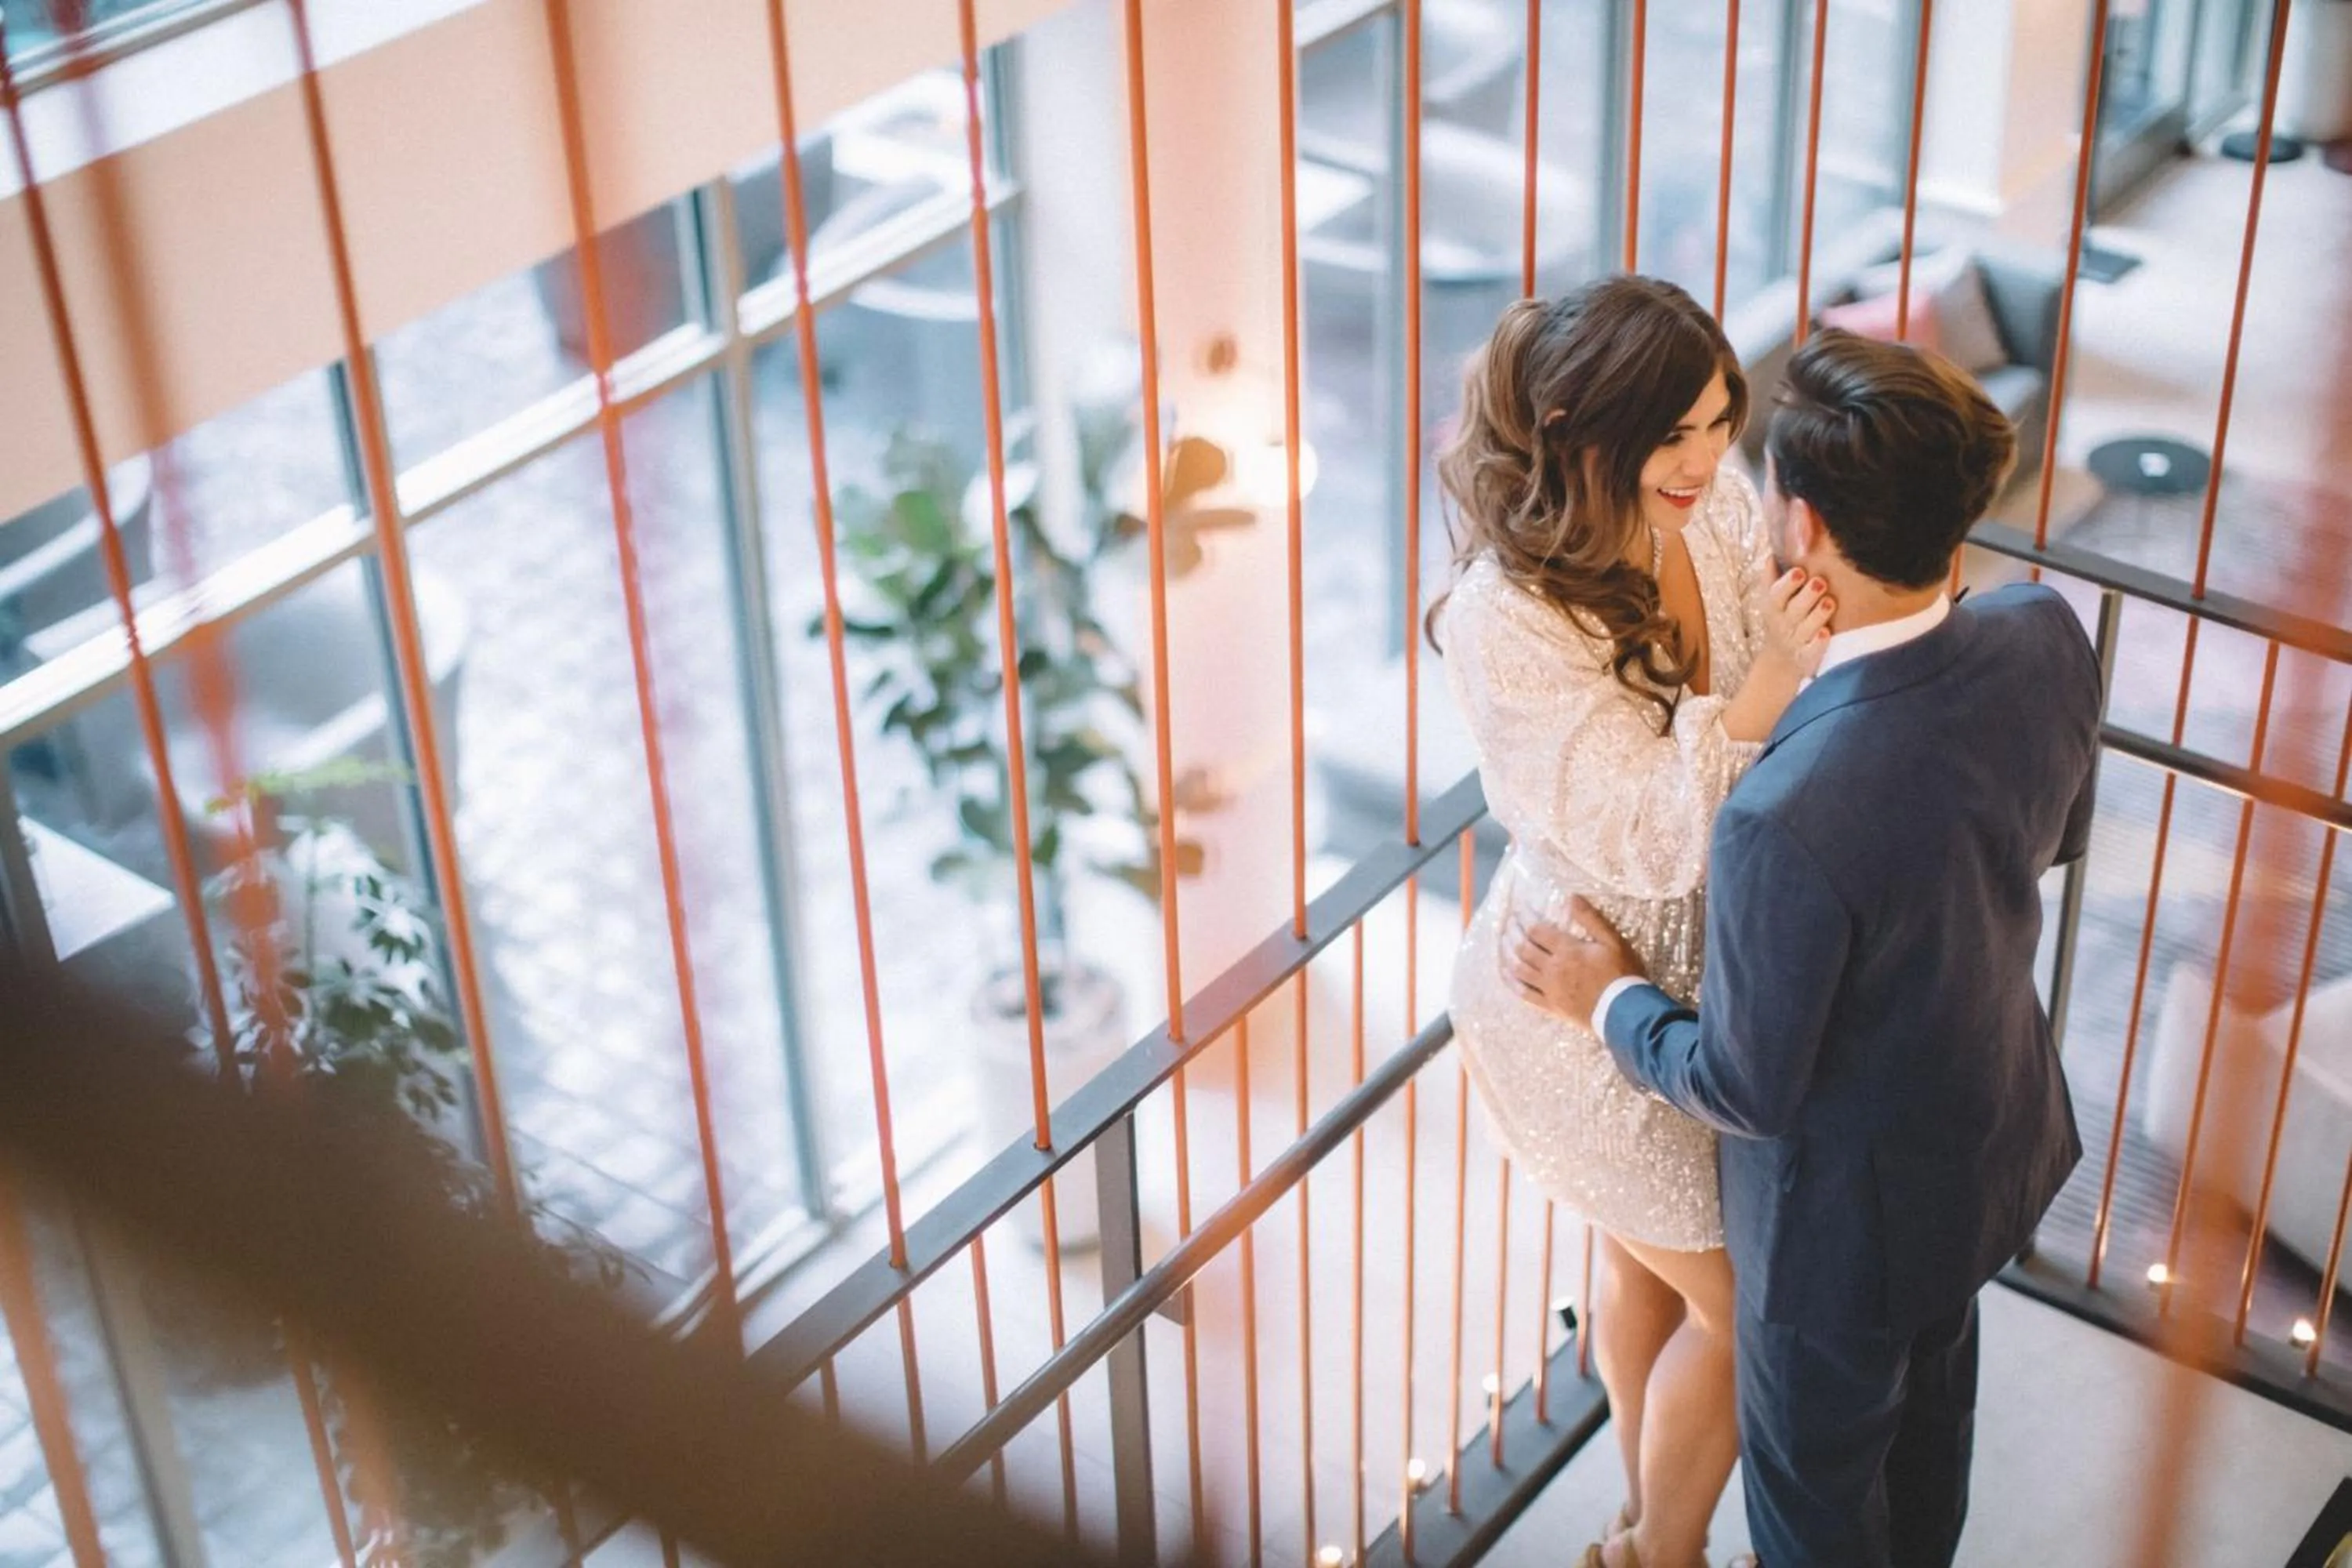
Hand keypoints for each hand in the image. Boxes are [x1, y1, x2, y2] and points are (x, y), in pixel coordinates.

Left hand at [1501, 896, 1648, 1028]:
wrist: (1625, 1012)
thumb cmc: (1622, 974)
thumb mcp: (1613, 941)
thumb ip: (1591, 919)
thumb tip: (1571, 897)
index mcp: (1567, 950)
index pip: (1537, 930)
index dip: (1525, 918)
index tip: (1519, 910)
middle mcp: (1553, 968)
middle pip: (1524, 948)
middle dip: (1513, 932)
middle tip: (1508, 923)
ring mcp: (1549, 989)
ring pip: (1519, 969)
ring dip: (1507, 954)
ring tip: (1503, 942)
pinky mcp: (1550, 1006)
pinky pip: (1524, 994)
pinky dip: (1511, 982)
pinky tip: (1505, 973)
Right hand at [1758, 568, 1835, 680]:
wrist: (1781, 659)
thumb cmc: (1782, 618)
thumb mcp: (1773, 599)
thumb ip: (1772, 576)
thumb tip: (1773, 552)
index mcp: (1775, 607)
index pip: (1777, 594)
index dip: (1788, 584)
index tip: (1800, 572)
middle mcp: (1784, 624)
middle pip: (1794, 610)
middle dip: (1807, 596)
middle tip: (1820, 582)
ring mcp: (1795, 641)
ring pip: (1805, 629)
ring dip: (1817, 616)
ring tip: (1829, 602)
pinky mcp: (1807, 657)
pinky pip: (1811, 651)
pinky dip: (1818, 643)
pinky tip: (1826, 632)